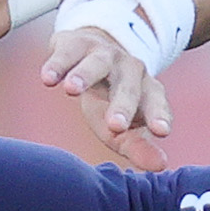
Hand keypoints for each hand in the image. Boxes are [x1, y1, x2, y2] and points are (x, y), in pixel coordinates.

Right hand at [40, 24, 173, 169]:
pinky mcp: (75, 44)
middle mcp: (129, 68)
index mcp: (147, 90)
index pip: (156, 103)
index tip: (161, 131)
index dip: (158, 115)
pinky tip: (48, 78)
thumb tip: (160, 166)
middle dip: (122, 105)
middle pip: (128, 87)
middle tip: (114, 126)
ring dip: (85, 75)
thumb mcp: (122, 126)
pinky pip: (66, 54)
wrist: (90, 53)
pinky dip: (57, 65)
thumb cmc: (109, 99)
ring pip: (97, 64)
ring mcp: (102, 54)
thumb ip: (139, 147)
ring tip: (71, 89)